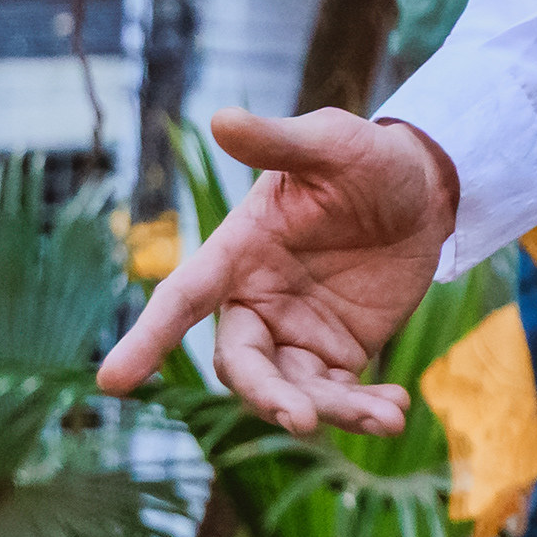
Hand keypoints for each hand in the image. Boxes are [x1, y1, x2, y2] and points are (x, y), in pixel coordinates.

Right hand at [99, 109, 458, 436]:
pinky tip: (396, 411)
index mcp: (239, 252)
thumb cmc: (367, 159)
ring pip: (293, 389)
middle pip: (242, 363)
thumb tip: (222, 118)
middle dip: (265, 395)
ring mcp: (297, 332)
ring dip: (329, 411)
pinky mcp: (339, 351)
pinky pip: (339, 393)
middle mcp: (258, 301)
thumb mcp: (332, 142)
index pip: (181, 298)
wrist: (425, 188)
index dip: (147, 338)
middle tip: (300, 418)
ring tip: (384, 419)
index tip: (111, 382)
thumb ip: (280, 140)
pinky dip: (365, 408)